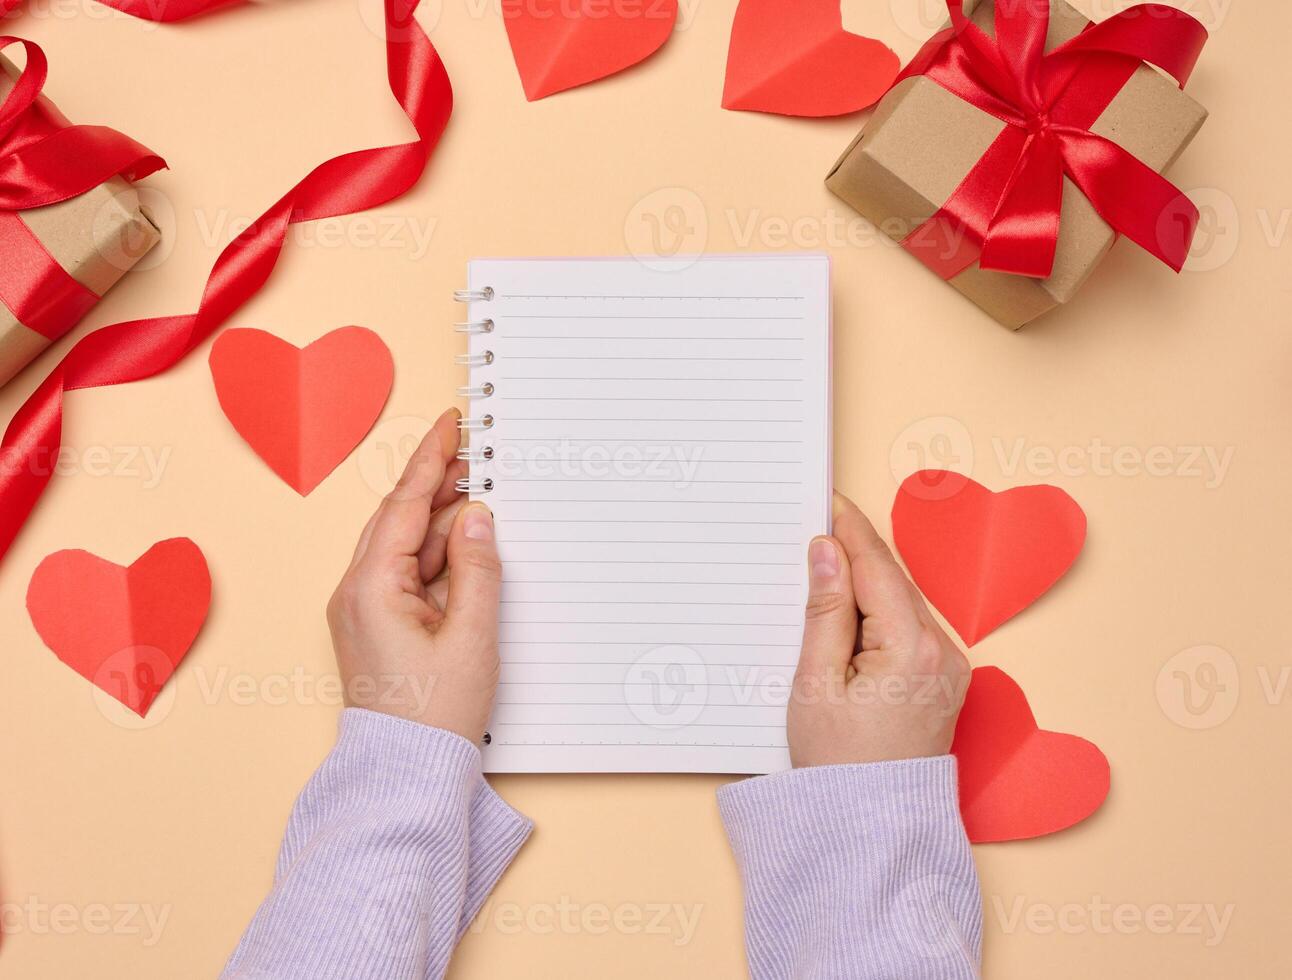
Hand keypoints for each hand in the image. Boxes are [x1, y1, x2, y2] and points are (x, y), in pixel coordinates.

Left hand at [326, 407, 500, 742]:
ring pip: (405, 544)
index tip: (450, 423)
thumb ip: (477, 569)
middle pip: (400, 518)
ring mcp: (363, 608)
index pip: (404, 504)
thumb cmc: (434, 714)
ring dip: (440, 521)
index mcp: (371, 588)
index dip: (431, 459)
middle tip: (475, 453)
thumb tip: (475, 517)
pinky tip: (465, 544)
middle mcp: (357, 592)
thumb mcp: (471, 636)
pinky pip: (406, 572)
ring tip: (480, 495)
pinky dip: (436, 554)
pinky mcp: (377, 624)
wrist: (405, 771)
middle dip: (437, 484)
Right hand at [788, 492, 970, 767]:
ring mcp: (950, 667)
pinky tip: (851, 617)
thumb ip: (825, 612)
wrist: (872, 827)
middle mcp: (943, 651)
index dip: (851, 530)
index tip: (829, 502)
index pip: (878, 567)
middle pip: (893, 581)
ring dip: (867, 586)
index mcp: (911, 647)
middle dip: (856, 554)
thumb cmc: (838, 765)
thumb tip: (829, 554)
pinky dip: (882, 614)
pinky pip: (911, 629)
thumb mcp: (816, 683)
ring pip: (903, 603)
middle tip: (818, 529)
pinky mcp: (946, 681)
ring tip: (825, 575)